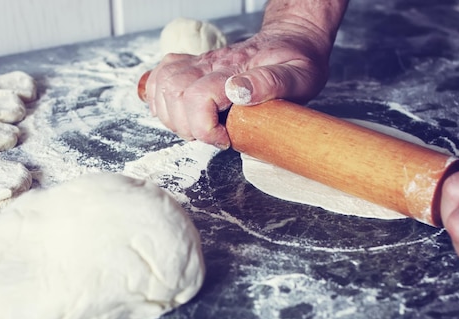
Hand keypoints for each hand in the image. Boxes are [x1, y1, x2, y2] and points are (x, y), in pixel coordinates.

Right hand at [143, 25, 334, 148]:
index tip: (226, 140)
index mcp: (234, 69)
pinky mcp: (194, 65)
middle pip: (175, 95)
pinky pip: (161, 77)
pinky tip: (178, 112)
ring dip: (173, 117)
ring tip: (198, 128)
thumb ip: (270, 82)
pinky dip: (161, 99)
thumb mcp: (297, 75)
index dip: (205, 129)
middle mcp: (211, 63)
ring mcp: (200, 63)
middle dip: (188, 127)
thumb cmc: (297, 60)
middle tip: (213, 136)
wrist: (292, 38)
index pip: (198, 98)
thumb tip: (238, 92)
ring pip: (163, 87)